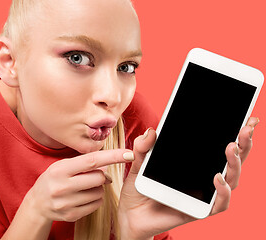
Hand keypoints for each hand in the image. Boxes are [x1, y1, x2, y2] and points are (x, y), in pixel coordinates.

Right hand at [24, 149, 134, 222]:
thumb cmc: (53, 179)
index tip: (128, 154)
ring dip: (99, 188)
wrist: (37, 204)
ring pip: (99, 192)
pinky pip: (96, 205)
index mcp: (60, 169)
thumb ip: (83, 163)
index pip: (92, 160)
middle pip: (99, 178)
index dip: (113, 156)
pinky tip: (85, 196)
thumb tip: (108, 164)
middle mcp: (63, 186)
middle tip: (98, 175)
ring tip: (86, 187)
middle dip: (103, 176)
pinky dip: (96, 199)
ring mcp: (67, 202)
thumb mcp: (63, 165)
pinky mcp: (71, 215)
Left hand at [117, 117, 258, 239]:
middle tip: (245, 128)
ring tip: (231, 148)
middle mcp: (203, 177)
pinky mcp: (199, 211)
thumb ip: (142, 148)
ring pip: (231, 179)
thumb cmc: (139, 188)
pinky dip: (222, 191)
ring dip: (235, 164)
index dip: (236, 134)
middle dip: (243, 144)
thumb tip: (151, 131)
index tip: (246, 119)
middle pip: (232, 160)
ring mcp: (203, 194)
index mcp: (194, 163)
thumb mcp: (138, 164)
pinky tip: (218, 178)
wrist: (131, 213)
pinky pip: (219, 204)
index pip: (219, 147)